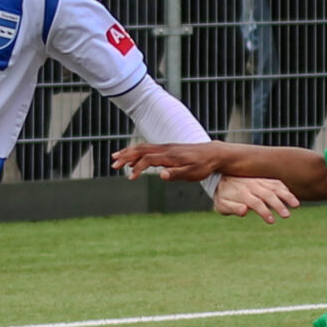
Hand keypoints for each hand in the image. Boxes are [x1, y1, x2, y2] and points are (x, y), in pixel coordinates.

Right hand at [113, 141, 230, 180]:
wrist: (212, 153)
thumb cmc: (203, 166)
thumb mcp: (192, 174)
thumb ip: (176, 174)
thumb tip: (161, 175)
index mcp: (170, 156)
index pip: (148, 160)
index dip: (138, 168)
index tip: (130, 178)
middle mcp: (166, 149)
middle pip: (141, 150)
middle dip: (126, 156)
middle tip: (113, 165)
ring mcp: (166, 148)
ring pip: (143, 147)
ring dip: (128, 152)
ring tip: (115, 159)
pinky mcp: (167, 149)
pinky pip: (148, 149)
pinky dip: (136, 152)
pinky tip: (131, 159)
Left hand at [213, 176, 299, 222]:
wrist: (221, 176)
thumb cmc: (222, 195)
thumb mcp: (221, 205)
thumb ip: (232, 208)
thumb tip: (244, 211)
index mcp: (242, 193)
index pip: (255, 202)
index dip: (264, 212)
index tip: (272, 221)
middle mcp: (252, 185)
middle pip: (268, 194)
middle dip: (278, 205)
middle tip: (286, 215)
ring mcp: (259, 180)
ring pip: (275, 187)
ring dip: (286, 195)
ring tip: (296, 205)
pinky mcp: (263, 178)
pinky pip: (276, 182)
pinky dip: (284, 188)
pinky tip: (292, 197)